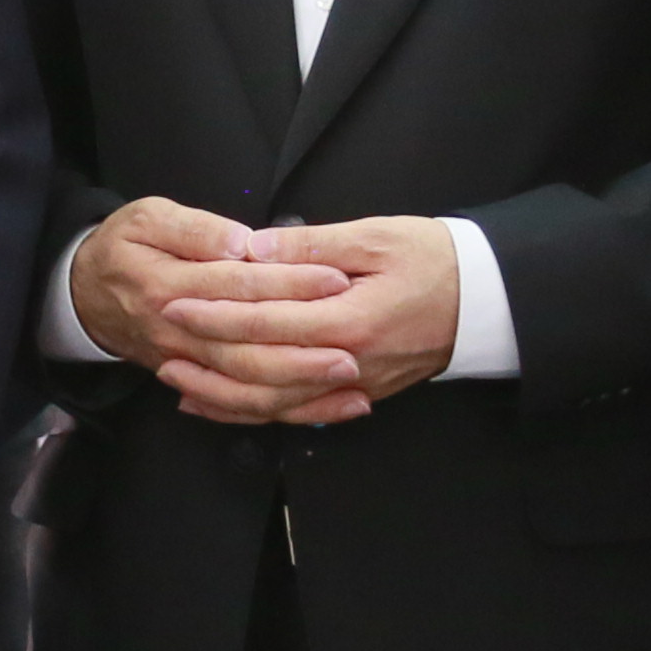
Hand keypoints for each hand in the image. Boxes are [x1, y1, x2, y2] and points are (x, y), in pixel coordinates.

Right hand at [66, 195, 350, 423]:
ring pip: (246, 388)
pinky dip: (283, 411)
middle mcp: (178, 334)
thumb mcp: (147, 218)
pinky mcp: (196, 382)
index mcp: (168, 286)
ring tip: (350, 385)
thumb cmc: (123, 248)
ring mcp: (186, 365)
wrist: (84, 296)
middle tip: (353, 351)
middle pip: (246, 351)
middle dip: (303, 355)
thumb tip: (241, 242)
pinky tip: (324, 409)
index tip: (335, 279)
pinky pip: (240, 406)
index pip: (238, 287)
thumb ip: (195, 229)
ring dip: (300, 391)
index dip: (288, 284)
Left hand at [159, 214, 462, 426]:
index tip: (177, 302)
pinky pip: (298, 413)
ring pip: (275, 404)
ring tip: (179, 380)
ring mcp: (353, 386)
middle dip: (207, 357)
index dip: (217, 313)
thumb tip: (256, 249)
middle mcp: (348, 362)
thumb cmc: (435, 259)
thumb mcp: (376, 237)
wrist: (487, 300)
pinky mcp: (358, 394)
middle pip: (262, 371)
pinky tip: (224, 404)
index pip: (267, 322)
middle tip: (163, 341)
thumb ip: (312, 247)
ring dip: (223, 394)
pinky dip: (256, 412)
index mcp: (349, 319)